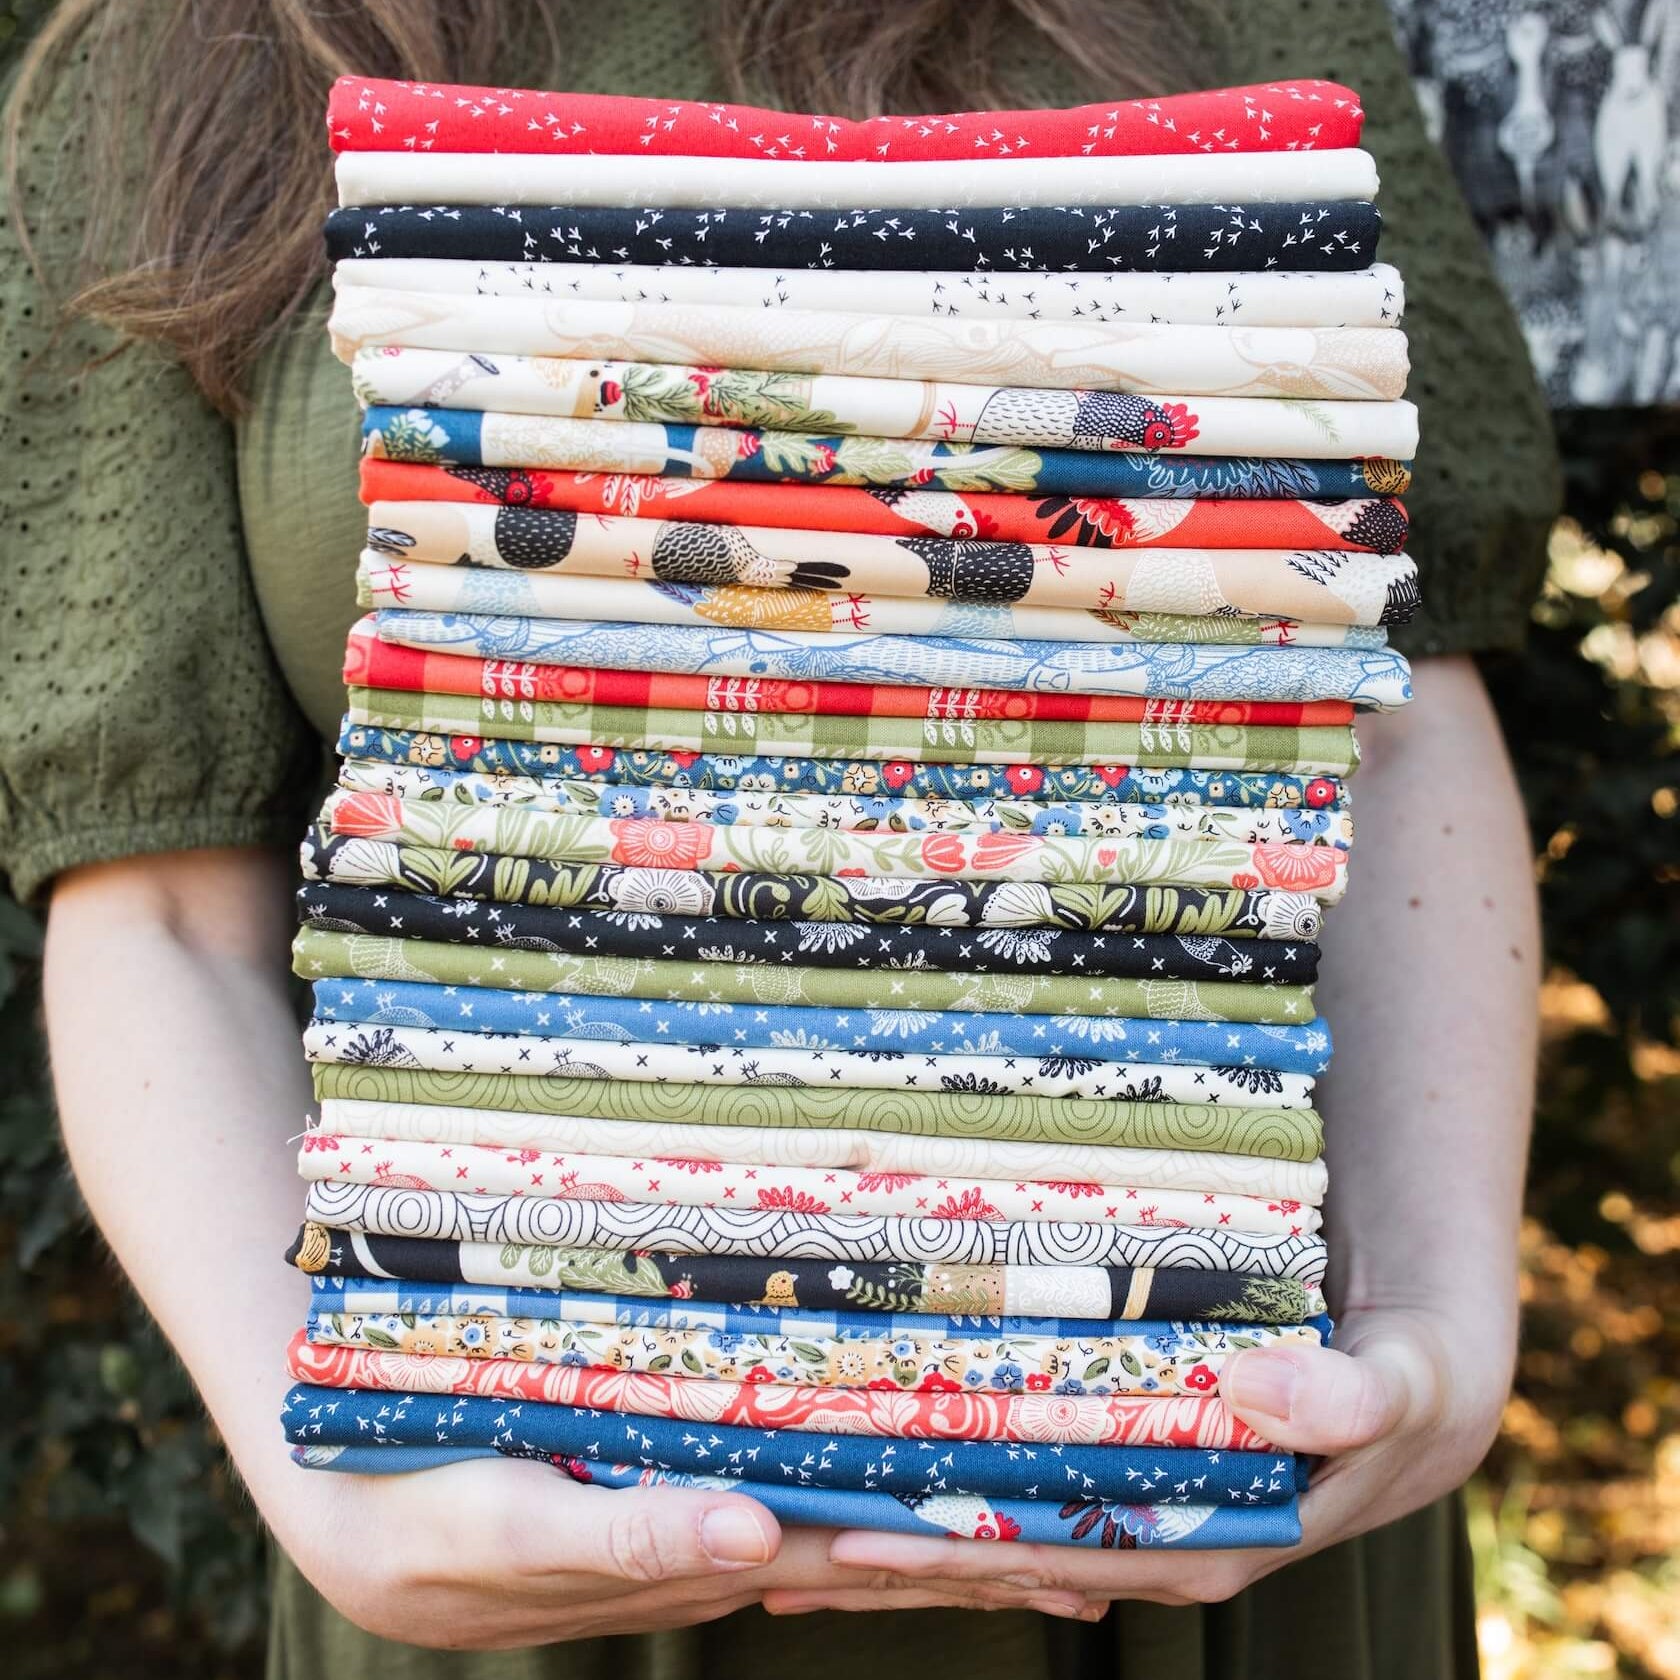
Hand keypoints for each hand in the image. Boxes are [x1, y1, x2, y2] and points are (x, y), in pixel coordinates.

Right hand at [269, 1455, 1106, 1645]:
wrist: (372, 1538)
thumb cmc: (439, 1525)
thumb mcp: (523, 1529)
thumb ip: (637, 1533)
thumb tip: (756, 1537)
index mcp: (716, 1553)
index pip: (877, 1557)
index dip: (981, 1556)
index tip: (1089, 1556)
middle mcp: (739, 1556)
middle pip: (895, 1555)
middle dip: (1006, 1557)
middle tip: (1131, 1552)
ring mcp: (718, 1543)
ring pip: (864, 1541)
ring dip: (959, 1543)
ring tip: (1067, 1548)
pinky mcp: (687, 1517)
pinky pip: (807, 1523)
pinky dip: (876, 1523)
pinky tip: (914, 1520)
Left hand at [765, 1304, 1509, 1614]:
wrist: (1420, 1380)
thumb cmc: (1409, 1381)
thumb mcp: (1401, 1385)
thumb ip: (1347, 1396)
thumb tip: (1250, 1386)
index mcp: (1202, 1538)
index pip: (1052, 1555)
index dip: (954, 1549)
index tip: (855, 1536)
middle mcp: (1155, 1540)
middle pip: (1002, 1564)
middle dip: (893, 1562)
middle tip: (776, 1553)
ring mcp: (1137, 1516)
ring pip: (999, 1542)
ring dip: (901, 1544)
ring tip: (789, 1546)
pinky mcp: (1129, 1481)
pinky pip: (1024, 1503)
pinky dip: (952, 1506)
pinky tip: (879, 1498)